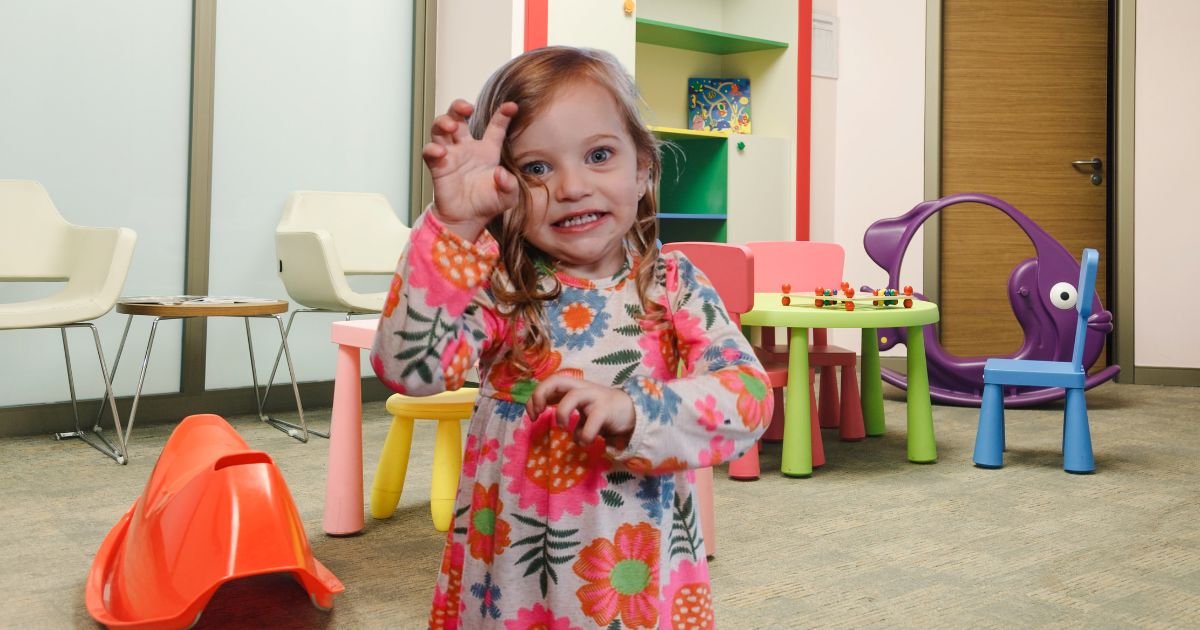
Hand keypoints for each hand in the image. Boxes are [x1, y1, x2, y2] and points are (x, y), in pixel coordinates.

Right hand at [422, 99, 519, 240]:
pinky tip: (441, 153)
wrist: (468, 219)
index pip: (495, 127)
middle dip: (458, 107)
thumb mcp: (508, 196)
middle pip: (458, 117)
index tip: (511, 106)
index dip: (502, 114)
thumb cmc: (488, 204)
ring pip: (440, 129)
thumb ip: (510, 185)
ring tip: (450, 125)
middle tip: (466, 108)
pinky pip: (429, 152)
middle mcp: (467, 148)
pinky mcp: (437, 166)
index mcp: (487, 150)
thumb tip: (500, 174)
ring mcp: (450, 155)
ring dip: (443, 121)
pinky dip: (432, 149)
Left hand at [528, 375, 635, 448]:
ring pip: (573, 396)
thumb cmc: (601, 411)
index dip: (536, 396)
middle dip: (541, 395)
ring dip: (562, 413)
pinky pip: (592, 421)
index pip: (550, 382)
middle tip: (538, 414)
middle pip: (557, 380)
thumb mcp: (579, 407)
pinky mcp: (606, 410)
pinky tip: (584, 442)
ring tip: (562, 427)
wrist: (632, 412)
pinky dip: (584, 435)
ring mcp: (595, 397)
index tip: (532, 415)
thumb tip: (537, 412)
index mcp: (574, 387)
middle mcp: (583, 388)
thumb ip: (562, 406)